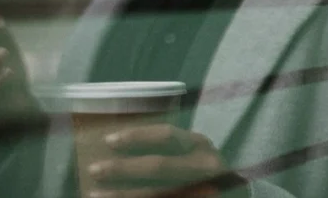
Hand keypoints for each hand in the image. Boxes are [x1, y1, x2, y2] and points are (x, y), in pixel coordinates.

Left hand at [87, 124, 248, 197]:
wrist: (234, 197)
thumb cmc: (201, 172)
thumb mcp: (191, 155)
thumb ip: (167, 152)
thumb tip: (114, 149)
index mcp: (199, 145)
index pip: (167, 136)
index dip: (137, 137)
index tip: (108, 140)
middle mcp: (204, 166)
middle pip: (159, 166)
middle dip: (122, 168)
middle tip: (94, 169)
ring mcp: (203, 189)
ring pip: (158, 193)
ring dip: (122, 195)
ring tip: (94, 195)